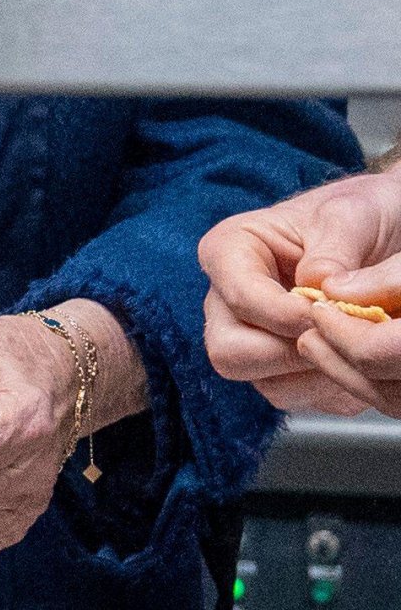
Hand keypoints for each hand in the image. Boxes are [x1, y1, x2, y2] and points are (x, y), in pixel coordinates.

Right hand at [200, 168, 400, 415]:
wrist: (387, 236)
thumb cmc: (360, 216)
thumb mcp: (352, 216)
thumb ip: (334, 246)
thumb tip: (318, 283)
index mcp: (231, 251)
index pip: (237, 298)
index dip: (281, 314)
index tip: (324, 313)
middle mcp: (231, 300)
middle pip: (229, 353)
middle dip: (287, 354)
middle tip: (334, 337)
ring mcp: (255, 338)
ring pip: (265, 384)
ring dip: (315, 374)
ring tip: (351, 342)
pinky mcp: (283, 370)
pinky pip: (299, 399)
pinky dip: (331, 386)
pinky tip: (354, 355)